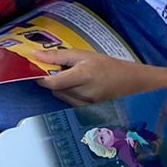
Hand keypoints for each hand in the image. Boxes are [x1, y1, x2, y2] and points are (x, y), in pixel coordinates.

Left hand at [37, 52, 159, 105]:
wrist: (131, 82)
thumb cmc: (107, 65)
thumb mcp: (84, 55)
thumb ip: (58, 56)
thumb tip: (35, 54)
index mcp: (83, 76)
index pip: (52, 83)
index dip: (41, 77)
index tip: (38, 69)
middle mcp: (84, 94)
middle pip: (55, 90)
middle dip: (52, 80)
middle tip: (59, 69)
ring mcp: (87, 106)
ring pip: (61, 97)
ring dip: (60, 88)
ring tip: (72, 77)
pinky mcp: (89, 112)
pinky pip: (70, 103)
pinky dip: (68, 95)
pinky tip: (78, 86)